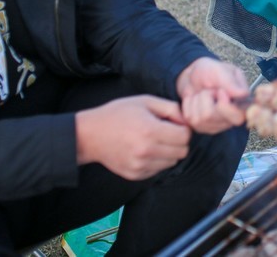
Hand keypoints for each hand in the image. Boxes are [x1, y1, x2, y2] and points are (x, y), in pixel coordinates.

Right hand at [75, 95, 191, 180]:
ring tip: (155, 140)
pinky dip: (157, 161)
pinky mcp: (135, 175)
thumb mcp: (145, 101)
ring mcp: (140, 165)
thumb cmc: (118, 114)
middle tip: (167, 132)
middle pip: (182, 151)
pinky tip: (145, 150)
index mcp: (150, 130)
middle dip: (179, 141)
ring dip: (169, 152)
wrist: (90, 135)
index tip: (175, 124)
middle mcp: (146, 151)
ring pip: (172, 162)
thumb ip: (170, 108)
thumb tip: (186, 121)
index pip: (185, 136)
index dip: (184, 128)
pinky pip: (158, 169)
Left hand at [176, 57, 248, 132]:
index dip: (226, 106)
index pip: (239, 116)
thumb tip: (243, 94)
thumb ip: (230, 81)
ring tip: (202, 93)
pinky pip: (191, 119)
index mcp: (242, 104)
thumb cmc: (210, 71)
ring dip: (198, 99)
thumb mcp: (220, 70)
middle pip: (213, 116)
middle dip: (206, 97)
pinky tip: (195, 100)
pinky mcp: (201, 128)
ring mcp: (216, 125)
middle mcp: (231, 118)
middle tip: (210, 89)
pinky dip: (189, 105)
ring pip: (201, 118)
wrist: (192, 76)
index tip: (220, 91)